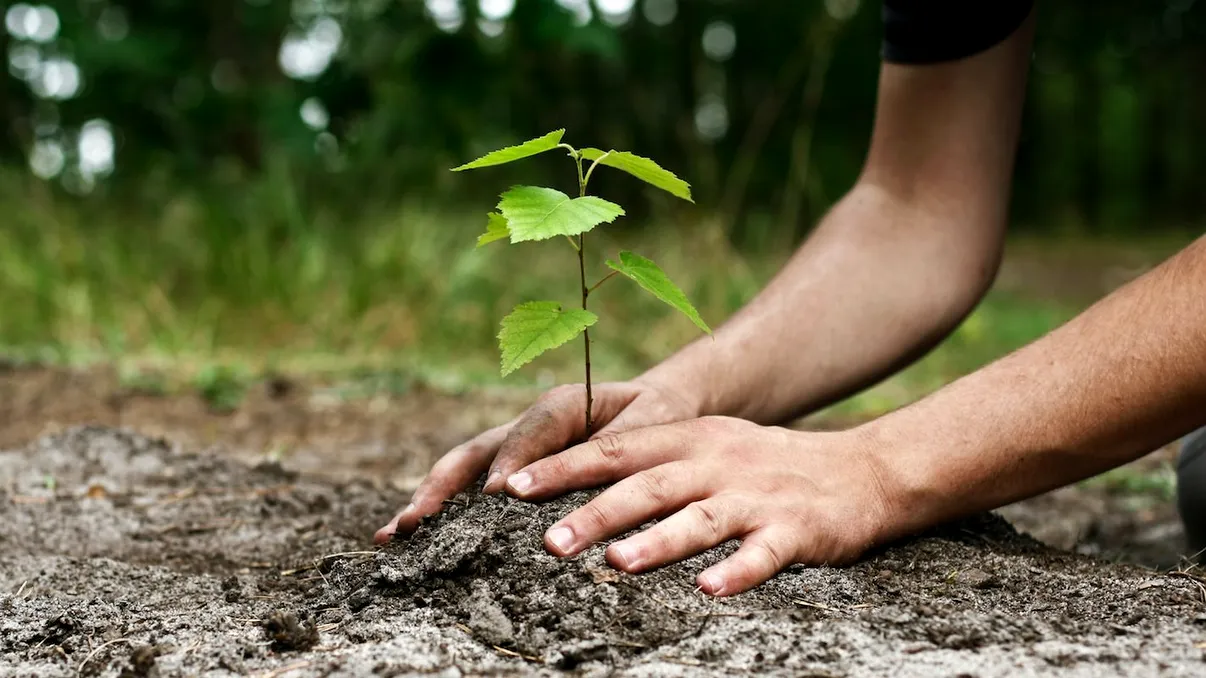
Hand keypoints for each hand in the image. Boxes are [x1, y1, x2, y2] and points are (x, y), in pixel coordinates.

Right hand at [374, 376, 700, 543]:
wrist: (656, 406)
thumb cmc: (657, 416)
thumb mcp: (652, 422)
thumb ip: (622, 442)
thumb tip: (590, 468)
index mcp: (563, 404)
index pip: (531, 431)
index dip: (512, 460)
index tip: (496, 495)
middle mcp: (529, 424)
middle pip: (476, 451)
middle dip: (443, 486)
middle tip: (414, 521)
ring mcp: (515, 446)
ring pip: (464, 469)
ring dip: (429, 500)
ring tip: (394, 534)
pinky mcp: (512, 467)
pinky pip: (473, 486)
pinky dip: (443, 510)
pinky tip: (412, 539)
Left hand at [501, 416, 894, 595]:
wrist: (861, 471)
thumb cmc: (766, 466)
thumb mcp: (709, 447)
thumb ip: (651, 462)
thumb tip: (575, 488)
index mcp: (690, 439)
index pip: (616, 450)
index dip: (564, 467)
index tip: (513, 487)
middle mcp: (717, 462)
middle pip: (648, 485)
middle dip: (596, 512)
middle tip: (548, 541)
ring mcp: (757, 496)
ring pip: (700, 518)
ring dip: (657, 541)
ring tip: (617, 564)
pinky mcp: (796, 530)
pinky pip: (762, 554)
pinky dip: (737, 572)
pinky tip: (710, 591)